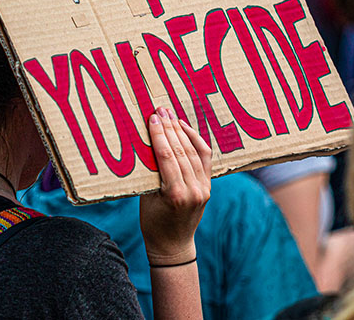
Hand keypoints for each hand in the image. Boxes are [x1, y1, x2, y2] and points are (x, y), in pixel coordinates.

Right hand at [139, 108, 211, 264]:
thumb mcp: (145, 198)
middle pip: (181, 151)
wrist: (173, 245)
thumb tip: (147, 143)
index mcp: (174, 194)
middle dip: (169, 128)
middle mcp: (193, 190)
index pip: (167, 156)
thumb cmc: (152, 223)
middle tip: (160, 109)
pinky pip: (204, 158)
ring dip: (181, 131)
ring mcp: (203, 189)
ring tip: (170, 115)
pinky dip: (196, 141)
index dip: (159, 135)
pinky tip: (186, 128)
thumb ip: (150, 173)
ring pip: (193, 152)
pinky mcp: (208, 187)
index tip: (152, 118)